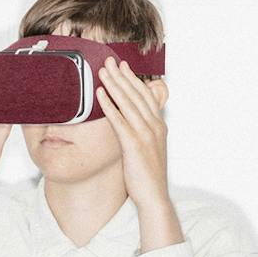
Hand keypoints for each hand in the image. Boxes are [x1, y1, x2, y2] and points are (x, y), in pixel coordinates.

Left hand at [95, 55, 172, 216]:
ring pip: (128, 103)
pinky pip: (119, 120)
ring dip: (114, 84)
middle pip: (136, 94)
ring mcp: (145, 134)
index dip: (134, 79)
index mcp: (159, 126)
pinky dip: (108, 105)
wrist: (154, 197)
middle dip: (122, 75)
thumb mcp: (148, 150)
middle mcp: (155, 126)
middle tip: (110, 59)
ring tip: (102, 70)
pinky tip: (98, 95)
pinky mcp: (134, 145)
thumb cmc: (147, 176)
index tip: (124, 66)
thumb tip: (130, 123)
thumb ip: (142, 133)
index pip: (146, 95)